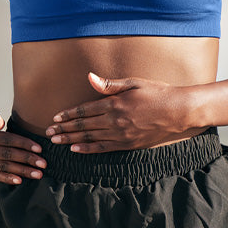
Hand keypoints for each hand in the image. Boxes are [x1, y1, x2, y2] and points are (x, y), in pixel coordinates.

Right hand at [0, 105, 46, 184]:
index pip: (4, 139)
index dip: (23, 144)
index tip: (39, 149)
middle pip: (5, 154)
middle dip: (26, 159)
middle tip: (43, 164)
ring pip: (1, 166)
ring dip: (21, 171)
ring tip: (38, 174)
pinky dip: (7, 178)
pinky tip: (20, 180)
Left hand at [45, 72, 192, 152]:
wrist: (178, 111)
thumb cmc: (157, 93)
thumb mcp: (133, 83)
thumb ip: (110, 84)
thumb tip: (90, 77)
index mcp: (115, 103)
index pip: (85, 110)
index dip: (68, 115)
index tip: (55, 118)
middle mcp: (115, 120)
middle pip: (84, 125)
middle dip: (64, 129)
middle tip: (48, 132)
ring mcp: (121, 134)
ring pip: (90, 137)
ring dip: (71, 139)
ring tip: (56, 141)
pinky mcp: (128, 144)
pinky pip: (103, 148)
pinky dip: (88, 149)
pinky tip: (75, 149)